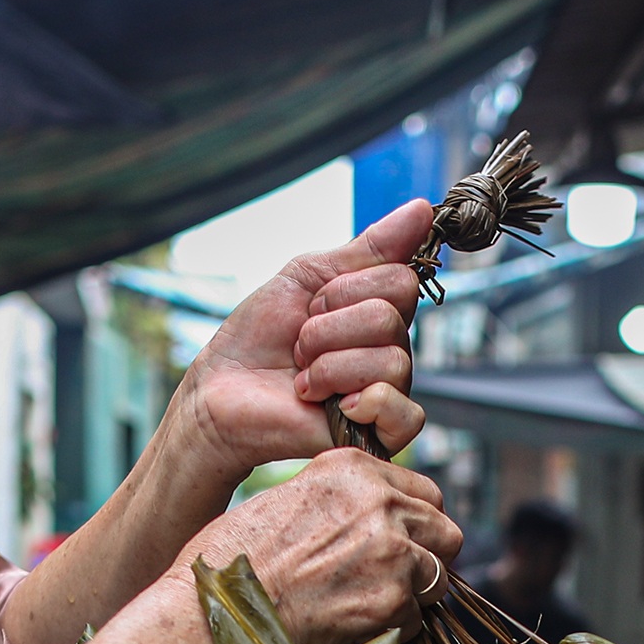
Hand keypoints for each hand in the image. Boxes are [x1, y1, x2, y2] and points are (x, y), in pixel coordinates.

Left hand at [174, 200, 434, 473]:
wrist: (220, 394)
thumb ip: (368, 247)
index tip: (310, 306)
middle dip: (328, 327)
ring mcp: (388, 393)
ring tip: (303, 379)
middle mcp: (392, 350)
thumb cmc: (258, 338)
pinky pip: (408, 415)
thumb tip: (423, 208)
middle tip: (299, 346)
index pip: (401, 278)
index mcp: (380, 311)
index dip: (345, 289)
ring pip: (392, 359)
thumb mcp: (308, 277)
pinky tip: (335, 407)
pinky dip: (366, 402)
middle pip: (391, 316)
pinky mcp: (379, 435)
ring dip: (329, 364)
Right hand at [185, 449, 459, 643]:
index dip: (414, 521)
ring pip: (436, 577)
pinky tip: (354, 629)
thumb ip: (339, 501)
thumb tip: (375, 519)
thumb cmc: (234, 564)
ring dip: (413, 596)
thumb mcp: (285, 499)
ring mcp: (391, 553)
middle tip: (397, 579)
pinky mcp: (391, 602)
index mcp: (351, 469)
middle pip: (444, 530)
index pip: (424, 490)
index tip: (399, 541)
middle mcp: (378, 502)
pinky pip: (417, 620)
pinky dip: (393, 630)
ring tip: (368, 606)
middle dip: (427, 556)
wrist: (216, 614)